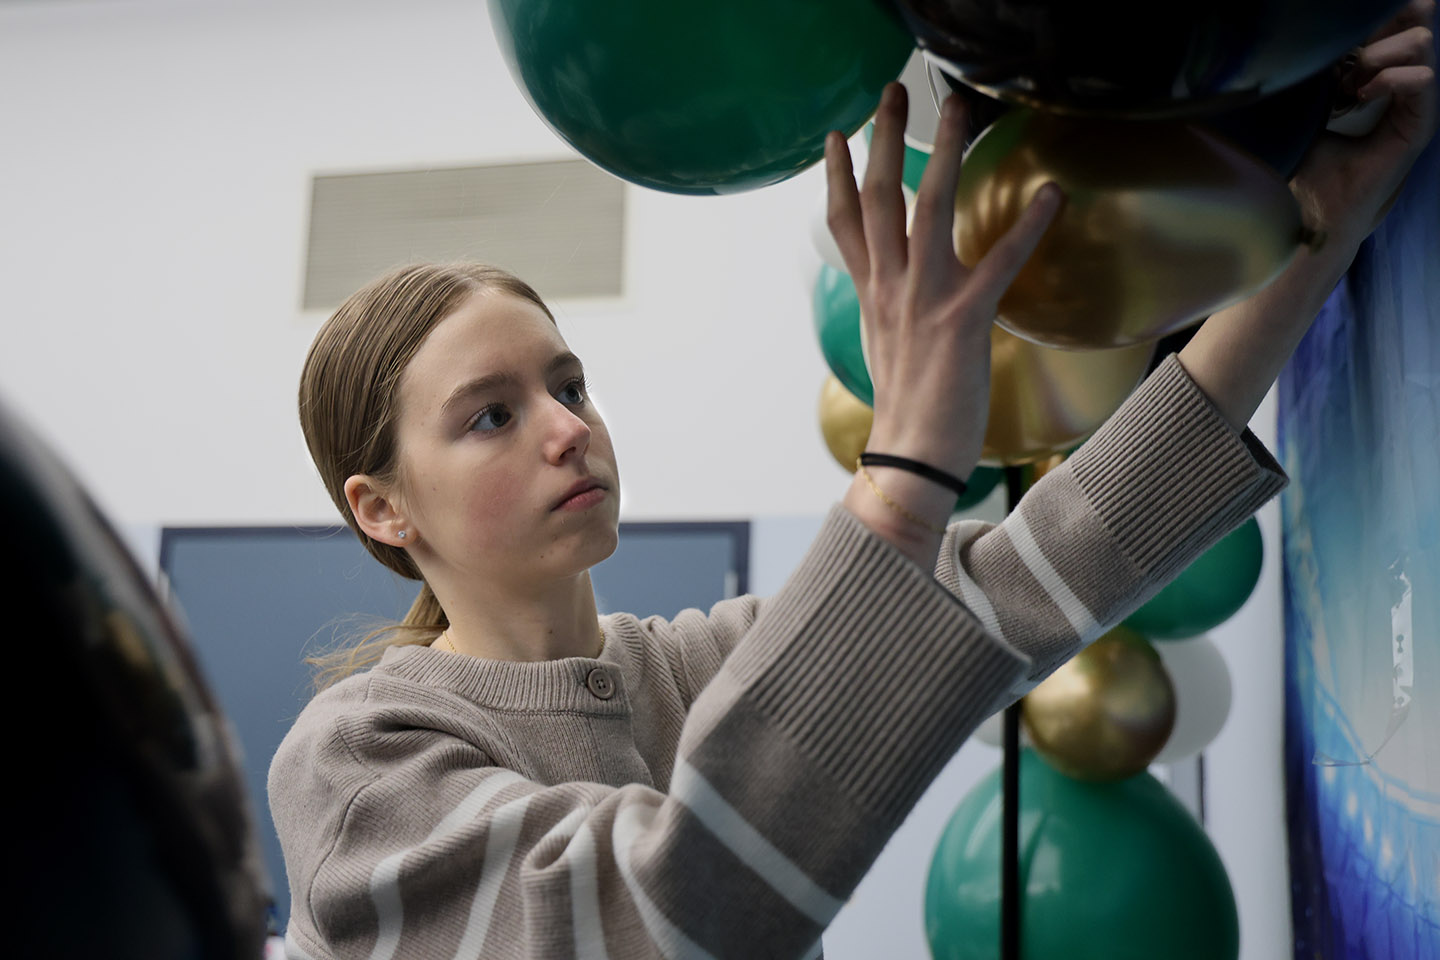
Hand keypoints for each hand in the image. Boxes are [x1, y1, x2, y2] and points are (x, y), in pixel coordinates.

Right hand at [823, 82, 1062, 482]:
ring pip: (927, 209)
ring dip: (943, 152)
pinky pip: (997, 262)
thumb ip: (890, 309)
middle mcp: (890, 289)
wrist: (911, 459)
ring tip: (958, 107)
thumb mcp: (887, 349)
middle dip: (882, 140)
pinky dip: (1026, 226)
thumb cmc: (907, 412)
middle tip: (891, 90)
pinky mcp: (962, 320)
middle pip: (878, 199)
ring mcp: (923, 301)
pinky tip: (1050, 195)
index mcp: (872, 296)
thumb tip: (894, 294)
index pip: (845, 224)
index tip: (835, 137)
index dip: (836, 177)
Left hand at [1290, 0, 1436, 248]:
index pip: (1396, 24)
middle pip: (1413, 24)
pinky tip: (1360, 96)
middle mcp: (1403, 86)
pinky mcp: (1419, 125)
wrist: (1311, 209)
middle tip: (1341, 64)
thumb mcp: (1309, 104)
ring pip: (1421, 44)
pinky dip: (1390, 79)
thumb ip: (1324, 69)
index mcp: (1380, 77)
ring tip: (1348, 84)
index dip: (1379, 14)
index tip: (1343, 31)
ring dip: (1379, 56)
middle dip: (1376, 30)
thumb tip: (1318, 36)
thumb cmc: (1304, 162)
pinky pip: (1422, 80)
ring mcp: (1414, 104)